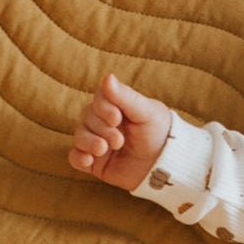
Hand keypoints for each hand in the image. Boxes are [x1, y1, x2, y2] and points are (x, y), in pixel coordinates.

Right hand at [68, 74, 172, 189]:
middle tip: (119, 140)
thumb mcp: (147, 113)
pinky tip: (88, 160)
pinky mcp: (96, 163)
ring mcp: (98, 142)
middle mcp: (104, 123)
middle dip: (102, 129)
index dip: (103, 108)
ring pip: (79, 136)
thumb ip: (126, 97)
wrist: (167, 166)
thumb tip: (107, 77)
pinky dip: (78, 157)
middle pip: (87, 118)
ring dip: (89, 142)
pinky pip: (75, 158)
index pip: (98, 100)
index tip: (117, 118)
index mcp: (116, 107)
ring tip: (104, 149)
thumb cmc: (161, 135)